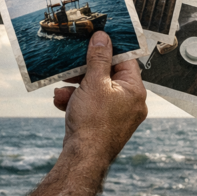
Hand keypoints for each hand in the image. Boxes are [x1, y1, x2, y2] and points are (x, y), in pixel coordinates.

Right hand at [54, 31, 146, 164]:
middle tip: (72, 62)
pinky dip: (77, 101)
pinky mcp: (104, 124)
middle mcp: (130, 103)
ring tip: (62, 86)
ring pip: (97, 90)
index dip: (109, 49)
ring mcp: (118, 115)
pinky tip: (61, 101)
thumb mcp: (94, 83)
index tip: (94, 40)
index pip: (125, 60)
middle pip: (109, 75)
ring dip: (76, 86)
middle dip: (85, 70)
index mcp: (135, 91)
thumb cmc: (93, 123)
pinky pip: (92, 105)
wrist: (83, 158)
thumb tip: (103, 38)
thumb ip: (99, 58)